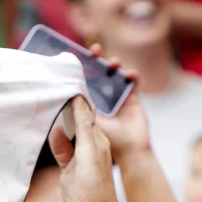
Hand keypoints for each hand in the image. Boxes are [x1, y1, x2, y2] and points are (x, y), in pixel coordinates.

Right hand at [49, 97, 121, 201]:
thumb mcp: (89, 153)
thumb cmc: (95, 185)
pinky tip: (46, 130)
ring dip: (58, 121)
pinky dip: (54, 139)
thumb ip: (83, 128)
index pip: (87, 111)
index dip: (78, 96)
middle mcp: (88, 143)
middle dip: (66, 105)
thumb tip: (79, 100)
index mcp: (97, 138)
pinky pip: (60, 148)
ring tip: (45, 103)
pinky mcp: (68, 166)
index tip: (66, 78)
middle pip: (76, 119)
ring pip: (66, 132)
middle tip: (52, 87)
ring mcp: (78, 155)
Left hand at [84, 45, 150, 159]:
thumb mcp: (87, 122)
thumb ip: (79, 107)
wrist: (129, 151)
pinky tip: (129, 74)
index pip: (85, 78)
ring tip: (112, 63)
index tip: (77, 54)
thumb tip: (68, 92)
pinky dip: (132, 75)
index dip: (82, 65)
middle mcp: (104, 96)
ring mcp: (119, 96)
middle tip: (94, 50)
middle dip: (97, 58)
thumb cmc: (107, 140)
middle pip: (100, 71)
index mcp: (91, 100)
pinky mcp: (133, 98)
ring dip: (114, 64)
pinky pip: (133, 82)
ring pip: (116, 73)